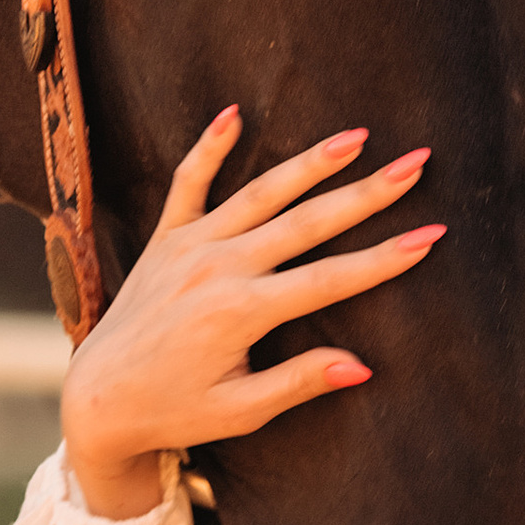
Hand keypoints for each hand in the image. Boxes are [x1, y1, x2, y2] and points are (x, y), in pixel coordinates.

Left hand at [60, 109, 440, 518]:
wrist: (95, 401)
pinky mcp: (165, 240)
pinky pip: (188, 184)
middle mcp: (218, 268)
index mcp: (241, 313)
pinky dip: (209, 147)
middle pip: (307, 223)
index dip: (385, 258)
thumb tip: (362, 366)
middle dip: (366, 194)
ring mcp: (190, 247)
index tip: (430, 235)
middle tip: (414, 164)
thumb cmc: (171, 412)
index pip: (330, 279)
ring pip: (260, 194)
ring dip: (310, 163)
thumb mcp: (239, 412)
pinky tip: (234, 113)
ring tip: (355, 137)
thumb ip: (298, 382)